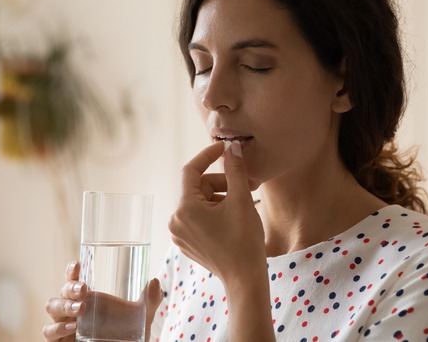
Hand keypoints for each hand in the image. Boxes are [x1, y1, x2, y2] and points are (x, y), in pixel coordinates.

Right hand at [42, 261, 162, 340]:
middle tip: (84, 290)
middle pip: (62, 292)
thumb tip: (154, 281)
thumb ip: (149, 300)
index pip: (74, 279)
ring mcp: (65, 324)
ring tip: (79, 309)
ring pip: (52, 308)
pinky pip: (49, 333)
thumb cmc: (128, 333)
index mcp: (88, 297)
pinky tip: (71, 327)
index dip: (72, 270)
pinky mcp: (61, 341)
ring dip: (63, 306)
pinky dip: (56, 329)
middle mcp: (73, 308)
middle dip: (70, 288)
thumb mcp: (142, 316)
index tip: (78, 264)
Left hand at [168, 141, 265, 284]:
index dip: (208, 155)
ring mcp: (180, 233)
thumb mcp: (241, 200)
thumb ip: (235, 170)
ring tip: (246, 203)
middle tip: (251, 184)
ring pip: (200, 202)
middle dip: (224, 182)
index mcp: (184, 208)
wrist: (245, 279)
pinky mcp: (188, 243)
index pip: (191, 170)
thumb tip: (232, 148)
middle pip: (199, 187)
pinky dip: (216, 211)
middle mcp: (176, 220)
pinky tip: (235, 217)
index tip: (225, 148)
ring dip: (222, 197)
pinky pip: (199, 217)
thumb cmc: (244, 240)